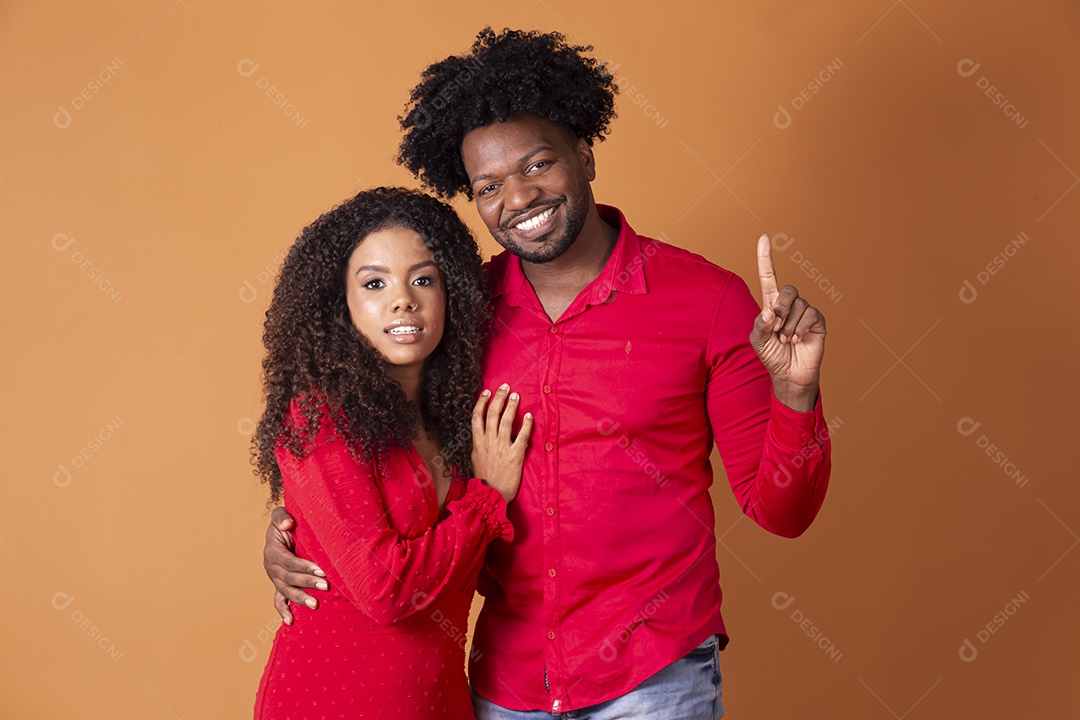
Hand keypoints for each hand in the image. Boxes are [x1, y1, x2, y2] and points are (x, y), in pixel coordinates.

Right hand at [264, 506, 327, 624]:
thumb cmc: (287, 522)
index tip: (321, 570)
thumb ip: (282, 516)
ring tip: (315, 605)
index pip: (288, 561)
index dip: (304, 566)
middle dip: (307, 583)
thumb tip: (288, 523)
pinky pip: (278, 600)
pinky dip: (283, 611)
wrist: (284, 530)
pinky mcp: (279, 584)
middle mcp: (270, 566)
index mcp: (272, 550)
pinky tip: (291, 622)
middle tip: (326, 586)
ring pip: (286, 591)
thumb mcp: (281, 515)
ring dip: (300, 599)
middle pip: (289, 578)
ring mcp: (274, 578)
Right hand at [471, 384, 533, 502]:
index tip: (487, 392)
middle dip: (499, 398)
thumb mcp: (476, 459)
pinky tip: (530, 416)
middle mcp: (489, 442)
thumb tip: (483, 435)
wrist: (490, 496)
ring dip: (512, 406)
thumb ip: (480, 446)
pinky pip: (522, 436)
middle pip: (492, 414)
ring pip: (506, 421)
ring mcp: (501, 447)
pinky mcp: (514, 455)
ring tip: (516, 396)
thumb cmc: (484, 479)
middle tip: (506, 387)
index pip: (477, 417)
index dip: (482, 402)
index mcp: (478, 442)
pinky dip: (526, 425)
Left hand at [750, 234, 825, 410]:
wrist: (789, 374)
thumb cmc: (772, 355)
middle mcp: (789, 304)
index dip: (765, 258)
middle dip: (780, 309)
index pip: (768, 277)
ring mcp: (804, 311)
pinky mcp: (817, 320)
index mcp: (771, 304)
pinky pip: (810, 314)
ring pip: (798, 305)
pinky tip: (798, 339)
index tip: (764, 238)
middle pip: (788, 290)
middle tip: (777, 329)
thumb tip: (771, 310)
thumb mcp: (758, 340)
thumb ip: (761, 324)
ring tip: (787, 339)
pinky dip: (800, 328)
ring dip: (789, 326)